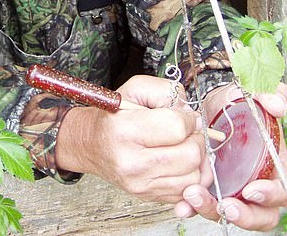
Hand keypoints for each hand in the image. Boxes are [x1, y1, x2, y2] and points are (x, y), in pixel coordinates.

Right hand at [55, 75, 208, 202]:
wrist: (91, 144)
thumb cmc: (112, 117)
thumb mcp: (134, 89)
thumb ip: (165, 91)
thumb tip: (190, 113)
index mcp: (126, 131)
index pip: (177, 127)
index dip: (187, 118)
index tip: (183, 115)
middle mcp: (132, 162)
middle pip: (190, 155)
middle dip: (194, 139)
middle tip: (185, 132)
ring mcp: (140, 184)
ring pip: (193, 177)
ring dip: (195, 159)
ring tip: (182, 146)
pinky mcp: (148, 197)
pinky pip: (187, 191)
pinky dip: (190, 176)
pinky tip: (179, 163)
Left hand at [174, 82, 286, 230]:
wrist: (210, 104)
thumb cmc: (238, 103)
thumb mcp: (254, 93)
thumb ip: (271, 94)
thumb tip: (278, 106)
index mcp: (275, 166)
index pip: (283, 191)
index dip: (271, 196)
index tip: (252, 189)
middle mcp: (255, 182)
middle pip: (261, 215)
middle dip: (245, 215)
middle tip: (227, 205)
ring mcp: (232, 188)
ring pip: (229, 213)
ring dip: (212, 209)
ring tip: (193, 196)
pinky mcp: (209, 188)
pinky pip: (202, 207)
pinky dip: (192, 209)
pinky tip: (181, 205)